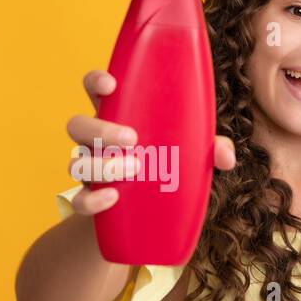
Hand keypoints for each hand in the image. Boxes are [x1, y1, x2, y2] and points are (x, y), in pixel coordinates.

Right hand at [65, 70, 234, 215]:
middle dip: (101, 129)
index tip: (111, 84)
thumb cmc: (167, 169)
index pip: (95, 90)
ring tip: (133, 170)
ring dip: (100, 165)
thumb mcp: (190, 155)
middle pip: (77, 125)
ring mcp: (90, 171)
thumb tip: (225, 155)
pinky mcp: (90, 201)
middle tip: (133, 139)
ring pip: (75, 162)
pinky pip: (78, 201)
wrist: (144, 220)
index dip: (96, 81)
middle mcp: (97, 142)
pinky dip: (91, 201)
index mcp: (118, 118)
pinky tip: (112, 199)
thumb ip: (209, 148)